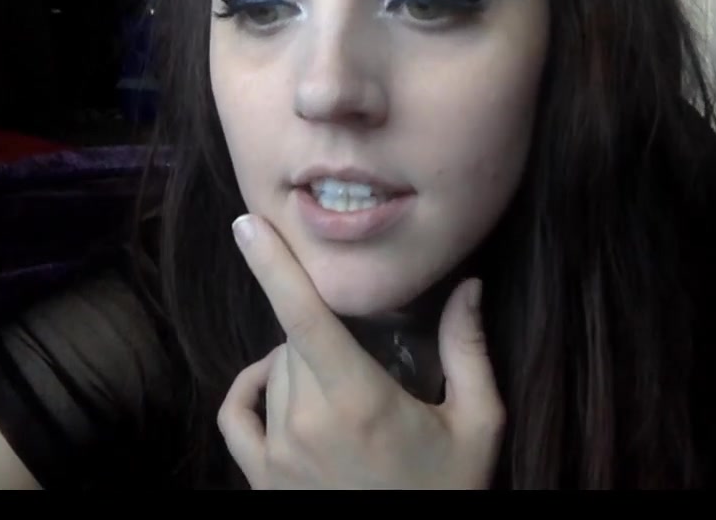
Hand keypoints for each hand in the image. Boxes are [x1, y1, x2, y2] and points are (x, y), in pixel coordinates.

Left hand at [217, 214, 504, 489]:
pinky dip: (252, 390)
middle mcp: (306, 423)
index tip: (248, 222)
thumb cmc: (448, 494)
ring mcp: (275, 455)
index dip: (273, 265)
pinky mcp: (259, 480)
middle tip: (370, 362)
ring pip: (274, 372)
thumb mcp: (478, 426)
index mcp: (359, 402)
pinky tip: (278, 388)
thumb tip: (468, 285)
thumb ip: (469, 352)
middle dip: (328, 333)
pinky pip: (236, 412)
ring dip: (301, 365)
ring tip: (347, 394)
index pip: (303, 317)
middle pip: (296, 340)